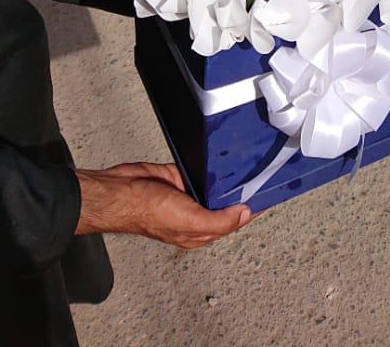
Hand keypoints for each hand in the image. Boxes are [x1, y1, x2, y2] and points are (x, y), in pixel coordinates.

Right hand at [75, 161, 252, 248]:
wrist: (119, 191)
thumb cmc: (145, 212)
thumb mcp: (187, 221)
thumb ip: (217, 221)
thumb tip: (243, 214)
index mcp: (200, 231)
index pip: (234, 220)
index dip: (252, 209)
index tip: (269, 194)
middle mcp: (196, 214)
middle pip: (227, 203)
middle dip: (242, 192)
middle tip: (263, 174)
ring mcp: (188, 194)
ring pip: (216, 186)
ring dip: (228, 178)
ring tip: (249, 164)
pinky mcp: (180, 176)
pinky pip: (202, 170)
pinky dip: (212, 165)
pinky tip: (223, 158)